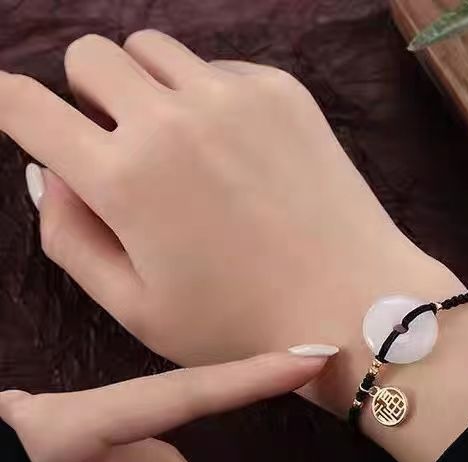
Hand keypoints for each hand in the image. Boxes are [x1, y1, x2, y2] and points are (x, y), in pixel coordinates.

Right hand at [6, 30, 457, 371]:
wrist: (354, 309)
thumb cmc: (241, 326)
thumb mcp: (136, 309)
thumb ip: (70, 238)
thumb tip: (51, 173)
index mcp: (123, 178)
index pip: (24, 104)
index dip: (9, 106)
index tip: (23, 118)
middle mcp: (170, 119)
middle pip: (89, 57)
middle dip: (88, 97)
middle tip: (120, 149)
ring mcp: (231, 96)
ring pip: (151, 49)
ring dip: (145, 87)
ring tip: (179, 147)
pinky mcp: (281, 91)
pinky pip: (216, 67)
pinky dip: (207, 96)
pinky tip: (238, 152)